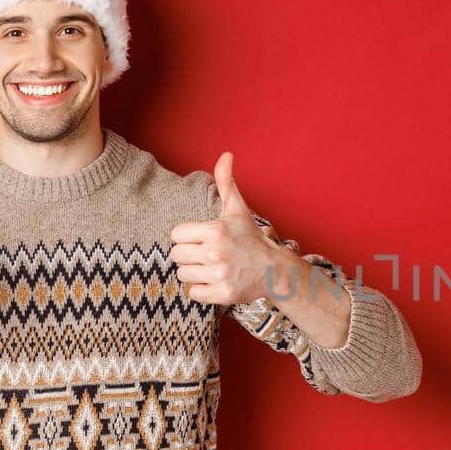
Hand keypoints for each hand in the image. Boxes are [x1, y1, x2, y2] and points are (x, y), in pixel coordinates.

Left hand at [169, 151, 287, 305]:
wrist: (274, 270)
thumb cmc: (250, 238)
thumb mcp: (237, 209)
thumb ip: (225, 182)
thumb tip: (226, 155)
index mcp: (215, 230)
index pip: (176, 235)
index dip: (188, 237)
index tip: (202, 239)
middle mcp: (216, 253)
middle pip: (177, 255)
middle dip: (190, 255)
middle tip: (207, 254)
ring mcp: (219, 275)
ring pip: (183, 274)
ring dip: (194, 272)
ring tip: (211, 267)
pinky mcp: (222, 294)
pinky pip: (193, 293)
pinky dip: (202, 290)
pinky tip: (215, 281)